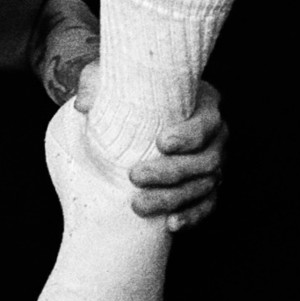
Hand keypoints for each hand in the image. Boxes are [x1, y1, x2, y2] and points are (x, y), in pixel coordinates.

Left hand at [76, 71, 226, 230]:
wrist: (137, 108)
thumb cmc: (129, 88)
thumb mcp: (111, 76)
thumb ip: (96, 83)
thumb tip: (83, 105)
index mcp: (203, 103)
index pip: (206, 122)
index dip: (188, 135)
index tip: (161, 143)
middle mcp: (216, 135)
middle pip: (206, 159)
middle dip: (171, 172)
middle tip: (135, 176)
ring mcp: (215, 162)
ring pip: (204, 186)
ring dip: (172, 198)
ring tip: (138, 205)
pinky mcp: (209, 185)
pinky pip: (207, 204)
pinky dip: (191, 216)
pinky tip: (170, 224)